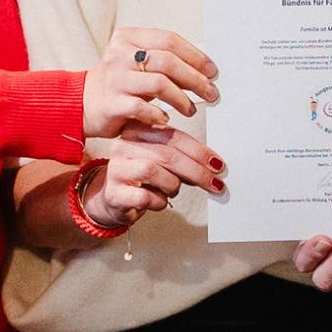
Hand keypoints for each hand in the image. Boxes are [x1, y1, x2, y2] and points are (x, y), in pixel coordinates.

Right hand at [82, 27, 218, 137]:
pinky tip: (166, 119)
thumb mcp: (139, 63)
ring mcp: (114, 78)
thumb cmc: (120, 83)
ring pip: (159, 83)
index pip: (169, 40)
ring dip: (181, 98)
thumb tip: (205, 68)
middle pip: (167, 61)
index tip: (212, 70)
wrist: (83, 103)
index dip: (195, 55)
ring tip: (190, 109)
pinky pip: (142, 107)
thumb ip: (165, 60)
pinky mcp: (111, 103)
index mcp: (128, 37)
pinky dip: (159, 114)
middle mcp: (119, 54)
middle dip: (194, 78)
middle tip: (210, 92)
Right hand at [82, 124, 225, 231]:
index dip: (199, 151)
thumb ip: (182, 156)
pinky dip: (159, 201)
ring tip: (174, 190)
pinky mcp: (114, 193)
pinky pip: (144, 197)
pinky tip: (159, 201)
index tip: (217, 164)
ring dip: (173, 185)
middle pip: (167, 154)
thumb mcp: (162, 160)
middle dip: (196, 171)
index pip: (173, 136)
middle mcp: (124, 146)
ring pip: (153, 172)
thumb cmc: (143, 178)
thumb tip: (213, 165)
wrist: (114, 199)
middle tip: (214, 183)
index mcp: (137, 130)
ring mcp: (116, 169)